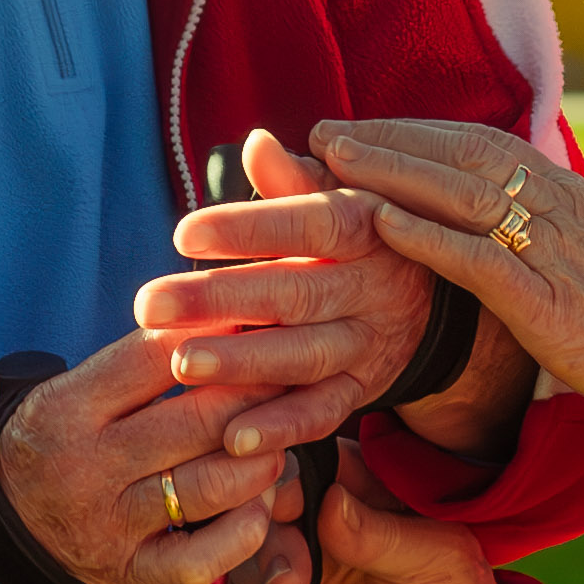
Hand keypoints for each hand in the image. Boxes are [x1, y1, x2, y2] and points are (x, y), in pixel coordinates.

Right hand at [0, 324, 285, 583]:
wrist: (5, 526)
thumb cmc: (61, 439)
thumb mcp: (76, 388)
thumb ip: (140, 359)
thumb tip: (224, 317)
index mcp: (73, 407)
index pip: (156, 357)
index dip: (217, 337)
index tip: (258, 325)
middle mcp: (91, 466)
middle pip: (196, 421)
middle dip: (256, 394)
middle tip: (291, 376)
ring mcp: (112, 524)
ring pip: (210, 486)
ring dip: (261, 460)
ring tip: (277, 439)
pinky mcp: (130, 571)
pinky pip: (201, 558)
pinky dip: (244, 531)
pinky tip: (260, 503)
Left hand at [136, 129, 537, 460]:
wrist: (434, 296)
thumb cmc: (363, 231)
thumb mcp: (342, 195)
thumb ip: (294, 179)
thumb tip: (255, 143)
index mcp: (367, 226)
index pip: (308, 223)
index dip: (248, 228)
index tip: (182, 233)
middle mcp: (373, 287)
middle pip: (295, 293)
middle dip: (220, 300)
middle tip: (149, 303)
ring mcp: (371, 343)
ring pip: (306, 356)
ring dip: (244, 364)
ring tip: (182, 364)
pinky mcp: (366, 391)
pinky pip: (324, 414)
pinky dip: (282, 429)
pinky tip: (232, 439)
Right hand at [223, 447, 529, 583]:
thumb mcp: (434, 559)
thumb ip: (378, 534)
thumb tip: (330, 501)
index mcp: (356, 488)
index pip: (307, 465)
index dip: (287, 478)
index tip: (284, 501)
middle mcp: (314, 524)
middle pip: (263, 509)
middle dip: (270, 540)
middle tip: (291, 577)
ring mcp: (293, 572)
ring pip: (243, 557)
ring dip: (261, 580)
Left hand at [312, 118, 583, 436]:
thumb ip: (578, 229)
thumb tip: (545, 214)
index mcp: (577, 201)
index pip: (487, 147)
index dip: (422, 134)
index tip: (370, 129)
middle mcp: (563, 213)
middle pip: (463, 155)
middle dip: (390, 140)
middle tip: (325, 131)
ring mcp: (557, 257)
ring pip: (462, 194)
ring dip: (390, 172)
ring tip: (331, 161)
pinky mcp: (553, 309)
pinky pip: (480, 261)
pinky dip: (426, 237)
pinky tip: (381, 223)